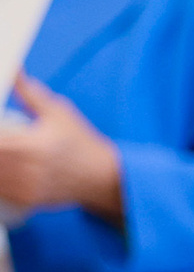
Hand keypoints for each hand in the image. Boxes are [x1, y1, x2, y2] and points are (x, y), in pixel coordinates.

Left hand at [0, 73, 121, 219]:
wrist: (105, 178)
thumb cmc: (83, 144)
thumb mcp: (60, 113)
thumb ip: (30, 93)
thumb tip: (14, 70)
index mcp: (33, 145)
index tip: (2, 130)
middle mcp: (29, 169)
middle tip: (6, 140)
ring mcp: (27, 188)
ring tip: (8, 152)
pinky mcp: (28, 200)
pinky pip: (1, 192)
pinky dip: (0, 179)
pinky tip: (7, 168)